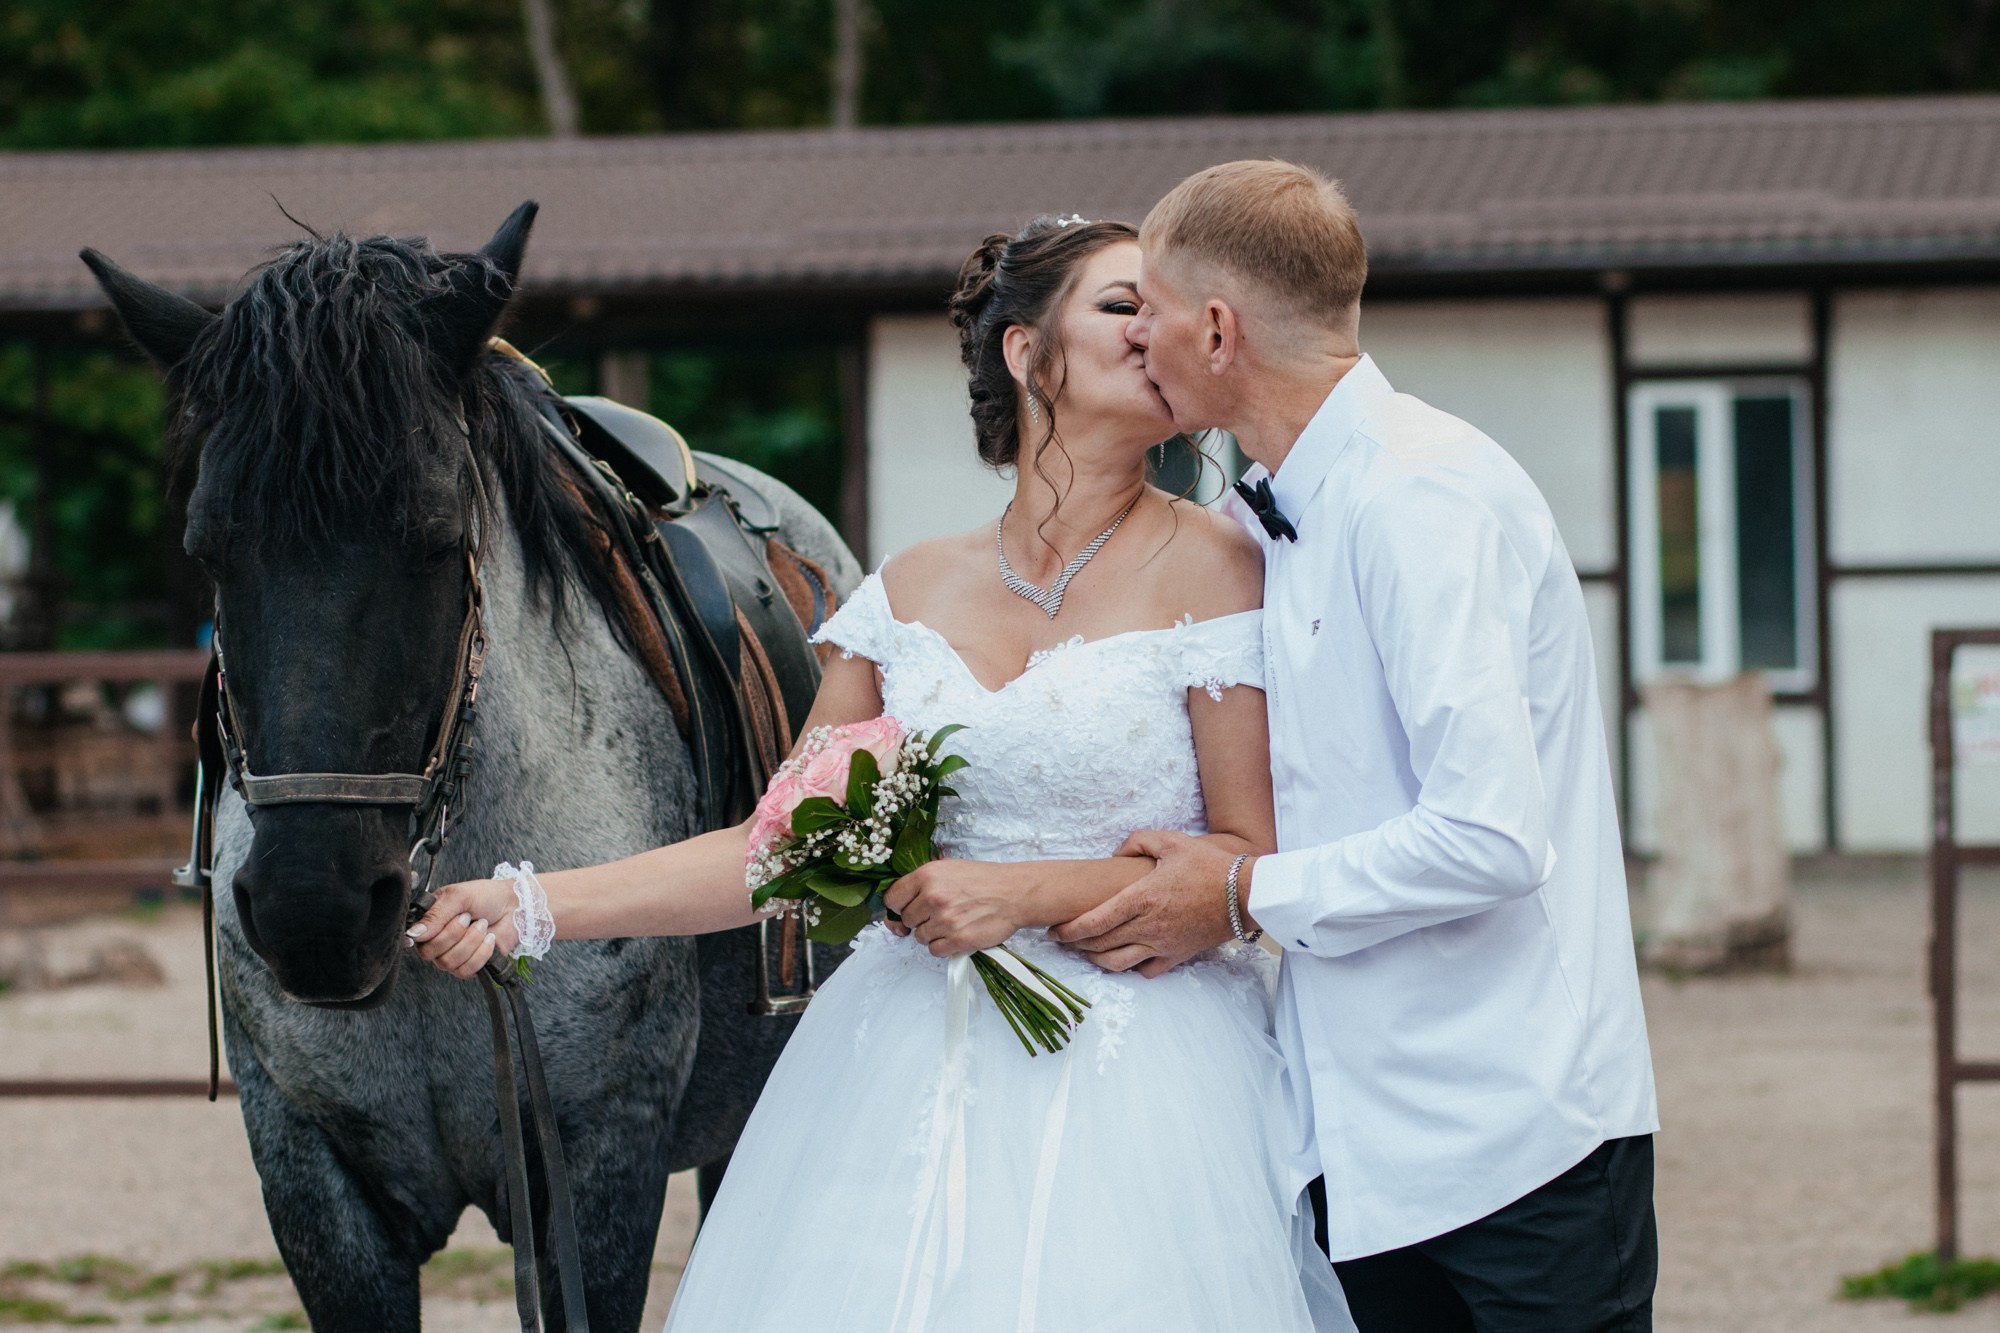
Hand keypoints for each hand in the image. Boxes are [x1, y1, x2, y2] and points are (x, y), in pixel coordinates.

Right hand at [407, 877, 519, 979]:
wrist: (514, 906)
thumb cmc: (485, 896)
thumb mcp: (458, 896)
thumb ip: (436, 914)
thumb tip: (414, 933)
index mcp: (429, 923)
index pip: (414, 939)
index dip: (427, 935)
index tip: (446, 922)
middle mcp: (436, 942)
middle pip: (430, 953)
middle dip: (454, 933)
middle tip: (468, 917)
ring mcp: (452, 956)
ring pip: (449, 963)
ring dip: (471, 941)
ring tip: (482, 925)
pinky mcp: (470, 966)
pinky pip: (466, 970)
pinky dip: (481, 953)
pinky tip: (489, 939)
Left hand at [883, 859, 1026, 956]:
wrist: (1014, 893)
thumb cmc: (984, 880)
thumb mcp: (948, 868)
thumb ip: (923, 882)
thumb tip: (900, 901)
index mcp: (927, 876)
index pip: (892, 898)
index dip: (897, 907)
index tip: (903, 910)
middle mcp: (933, 897)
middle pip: (906, 920)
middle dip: (919, 920)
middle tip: (937, 914)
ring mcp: (945, 920)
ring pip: (920, 937)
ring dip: (932, 934)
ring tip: (951, 923)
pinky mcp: (958, 939)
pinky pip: (935, 950)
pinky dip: (943, 946)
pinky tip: (955, 935)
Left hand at [1050, 830, 1238, 978]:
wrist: (1245, 893)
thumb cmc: (1208, 865)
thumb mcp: (1170, 841)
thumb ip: (1137, 841)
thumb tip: (1116, 852)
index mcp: (1140, 898)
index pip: (1093, 922)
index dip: (1068, 931)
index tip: (1054, 931)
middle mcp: (1147, 927)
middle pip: (1099, 945)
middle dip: (1075, 945)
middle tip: (1063, 940)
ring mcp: (1162, 945)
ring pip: (1117, 964)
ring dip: (1096, 960)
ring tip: (1087, 951)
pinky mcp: (1178, 956)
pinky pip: (1146, 971)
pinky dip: (1130, 968)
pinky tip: (1125, 959)